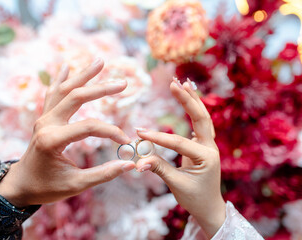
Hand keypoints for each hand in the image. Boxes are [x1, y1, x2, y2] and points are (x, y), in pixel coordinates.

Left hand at [0, 59, 135, 206]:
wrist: (19, 185)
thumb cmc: (46, 188)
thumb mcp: (75, 185)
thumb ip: (103, 174)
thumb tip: (129, 164)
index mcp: (52, 140)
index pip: (89, 127)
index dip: (111, 132)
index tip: (126, 141)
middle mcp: (46, 124)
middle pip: (76, 97)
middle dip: (101, 89)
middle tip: (123, 83)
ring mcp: (42, 119)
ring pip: (64, 90)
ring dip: (83, 75)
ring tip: (100, 61)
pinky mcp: (43, 119)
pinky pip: (52, 94)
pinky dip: (60, 80)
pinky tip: (66, 67)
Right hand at [136, 80, 224, 237]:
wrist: (209, 207)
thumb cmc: (195, 198)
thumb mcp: (176, 184)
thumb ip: (159, 169)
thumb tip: (138, 162)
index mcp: (207, 157)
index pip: (178, 142)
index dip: (157, 137)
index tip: (138, 133)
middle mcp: (210, 147)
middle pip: (201, 117)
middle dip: (187, 100)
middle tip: (174, 83)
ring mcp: (208, 144)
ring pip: (203, 116)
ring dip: (192, 99)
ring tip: (183, 82)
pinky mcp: (202, 144)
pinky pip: (199, 122)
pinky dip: (193, 108)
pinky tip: (188, 96)